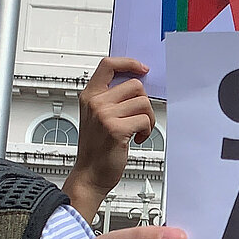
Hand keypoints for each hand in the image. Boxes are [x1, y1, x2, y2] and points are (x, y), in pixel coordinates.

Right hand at [62, 57, 155, 222]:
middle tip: (140, 118)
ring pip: (143, 103)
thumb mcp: (97, 117)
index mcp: (89, 95)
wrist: (90, 175)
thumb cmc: (97, 149)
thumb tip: (137, 86)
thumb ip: (111, 99)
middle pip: (135, 85)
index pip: (108, 65)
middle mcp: (95, 102)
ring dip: (148, 119)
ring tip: (138, 131)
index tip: (142, 69)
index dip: (128, 63)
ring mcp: (104, 115)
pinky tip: (137, 139)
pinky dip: (147, 131)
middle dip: (144, 103)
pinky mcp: (115, 129)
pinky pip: (145, 120)